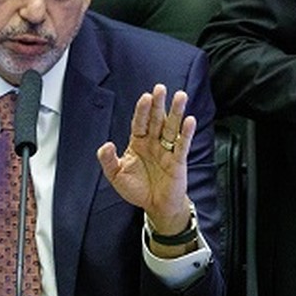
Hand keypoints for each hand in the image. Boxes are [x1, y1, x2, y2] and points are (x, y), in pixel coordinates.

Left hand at [96, 84, 195, 252]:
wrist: (155, 207)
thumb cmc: (137, 189)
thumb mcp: (116, 175)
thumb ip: (108, 160)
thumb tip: (106, 144)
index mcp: (138, 143)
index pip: (139, 123)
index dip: (142, 110)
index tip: (145, 97)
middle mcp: (153, 143)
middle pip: (156, 120)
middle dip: (158, 104)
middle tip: (161, 88)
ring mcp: (167, 150)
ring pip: (171, 128)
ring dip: (176, 112)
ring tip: (181, 96)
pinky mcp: (178, 161)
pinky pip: (182, 145)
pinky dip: (186, 133)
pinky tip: (190, 121)